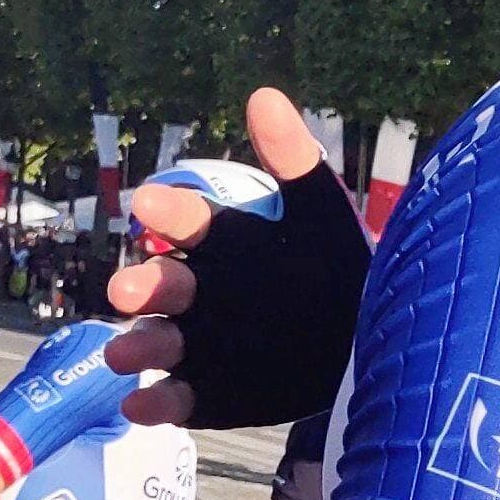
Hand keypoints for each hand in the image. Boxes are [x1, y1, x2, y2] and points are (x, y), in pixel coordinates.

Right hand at [108, 86, 369, 428]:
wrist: (375, 344)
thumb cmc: (340, 270)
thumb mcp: (323, 214)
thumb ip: (294, 160)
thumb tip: (264, 96)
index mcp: (224, 243)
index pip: (188, 221)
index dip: (170, 213)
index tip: (152, 203)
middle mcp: (201, 293)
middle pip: (163, 286)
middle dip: (142, 287)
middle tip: (128, 292)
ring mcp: (203, 344)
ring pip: (159, 342)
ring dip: (137, 344)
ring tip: (124, 351)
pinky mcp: (212, 392)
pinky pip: (179, 399)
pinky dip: (156, 402)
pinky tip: (141, 403)